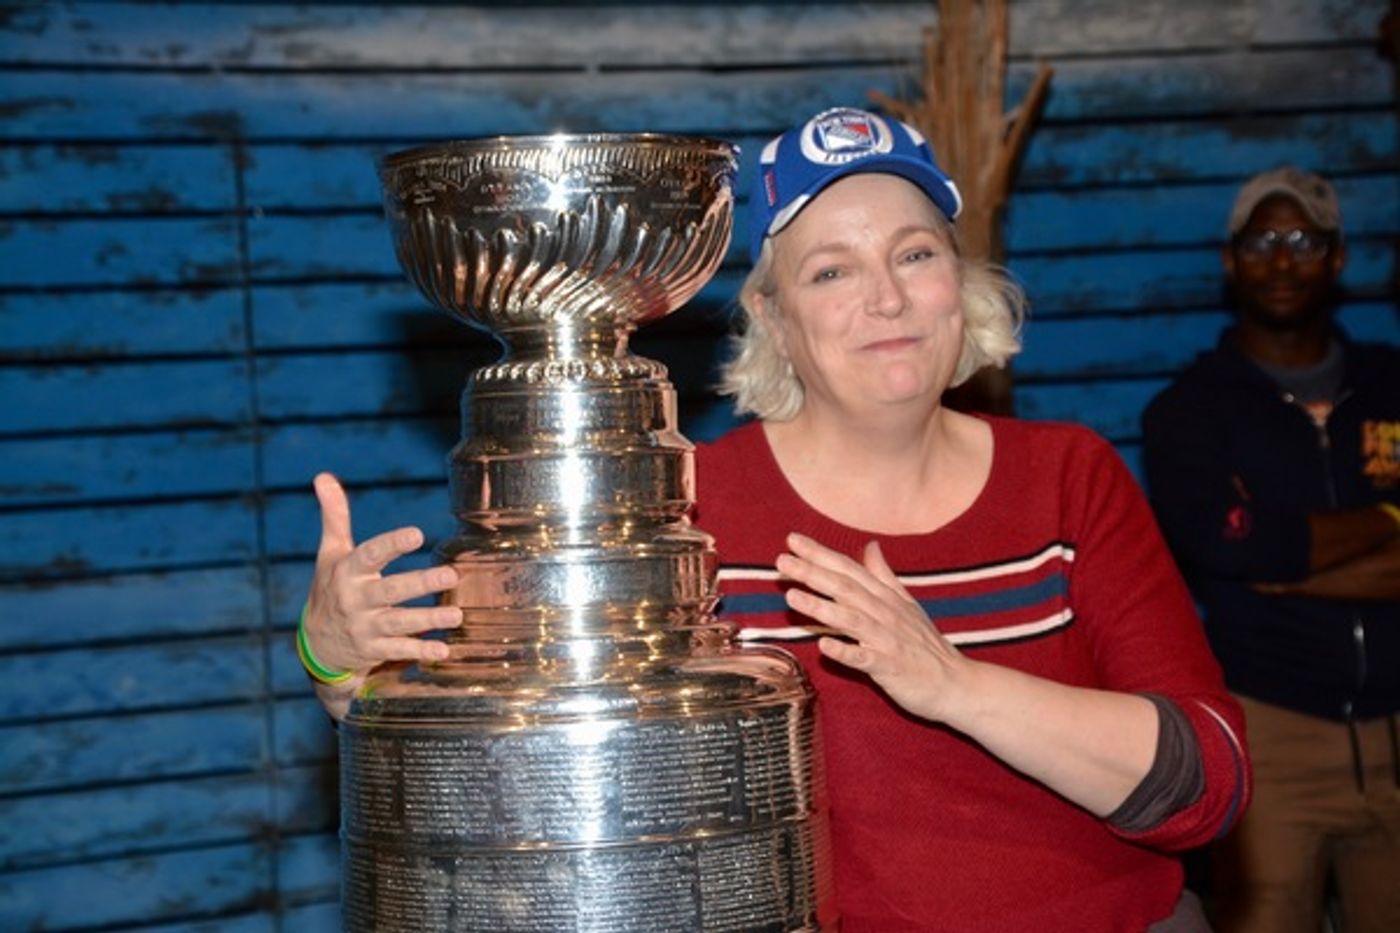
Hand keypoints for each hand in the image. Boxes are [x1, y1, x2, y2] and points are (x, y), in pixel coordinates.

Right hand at [302, 472, 460, 677]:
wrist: (318, 644)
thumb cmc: (331, 587)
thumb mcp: (330, 553)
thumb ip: (334, 517)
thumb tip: (323, 476)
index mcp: (347, 572)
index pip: (369, 554)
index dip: (392, 544)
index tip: (417, 534)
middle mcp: (355, 600)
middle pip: (391, 590)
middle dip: (421, 583)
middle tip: (451, 574)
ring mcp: (365, 628)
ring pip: (399, 623)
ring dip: (428, 620)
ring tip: (457, 615)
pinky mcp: (374, 651)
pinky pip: (399, 652)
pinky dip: (421, 652)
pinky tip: (444, 650)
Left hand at [775, 533, 973, 723]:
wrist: (956, 683)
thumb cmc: (926, 645)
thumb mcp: (907, 604)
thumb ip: (884, 576)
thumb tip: (870, 546)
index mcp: (886, 597)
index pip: (849, 569)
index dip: (820, 554)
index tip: (792, 540)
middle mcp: (885, 613)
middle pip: (845, 588)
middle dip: (812, 573)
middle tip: (781, 561)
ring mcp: (887, 640)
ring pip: (851, 620)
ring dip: (821, 607)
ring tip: (792, 596)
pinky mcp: (889, 668)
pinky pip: (864, 659)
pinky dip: (845, 652)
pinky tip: (823, 646)